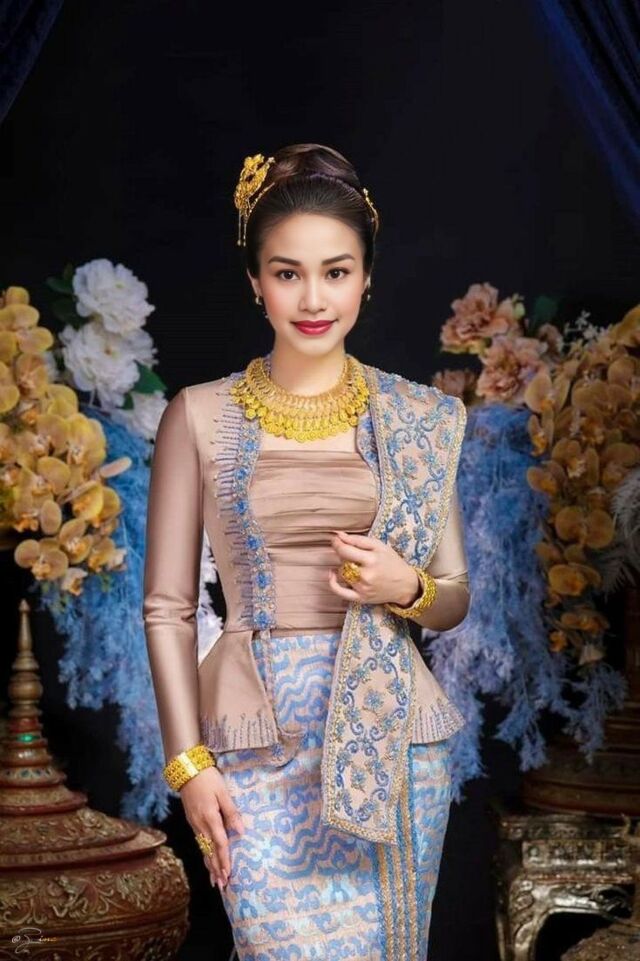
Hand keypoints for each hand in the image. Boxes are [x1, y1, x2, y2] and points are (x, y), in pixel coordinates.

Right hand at [179, 765, 244, 892]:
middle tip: (222, 886)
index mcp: (210, 818)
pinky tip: (206, 860)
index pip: (220, 844)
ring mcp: (194, 824)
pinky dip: (204, 854)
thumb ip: (231, 812)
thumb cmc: (208, 778)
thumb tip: (241, 832)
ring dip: (209, 865)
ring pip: (203, 848)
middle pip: (209, 851)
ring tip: (214, 880)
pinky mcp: (192, 821)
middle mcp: (200, 824)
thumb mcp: (223, 792)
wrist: (187, 769)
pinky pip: (199, 842)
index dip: (224, 860)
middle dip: (216, 869)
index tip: (229, 875)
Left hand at [328, 530, 420, 606]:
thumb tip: (338, 535)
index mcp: (371, 560)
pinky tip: (332, 574)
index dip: (337, 543)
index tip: (335, 539)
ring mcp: (362, 588)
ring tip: (356, 564)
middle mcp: (366, 575)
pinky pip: (340, 592)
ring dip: (344, 566)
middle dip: (345, 554)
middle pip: (343, 561)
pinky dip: (333, 583)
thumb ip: (357, 540)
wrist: (406, 585)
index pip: (345, 550)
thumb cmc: (393, 562)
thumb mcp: (379, 546)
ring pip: (342, 573)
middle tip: (355, 553)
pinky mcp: (361, 598)